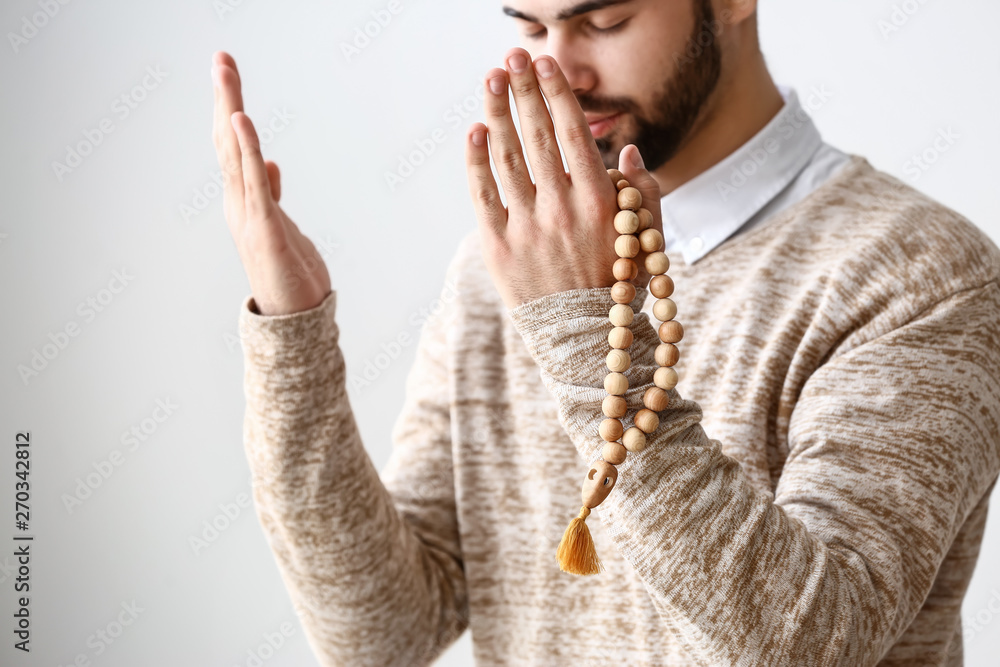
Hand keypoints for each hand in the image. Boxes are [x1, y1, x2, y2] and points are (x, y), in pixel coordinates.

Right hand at [211, 51, 330, 315]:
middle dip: (225, 98)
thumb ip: (270, 193)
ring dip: (231, 112)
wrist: (297, 321)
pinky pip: (255, 184)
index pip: (232, 145)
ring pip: (235, 156)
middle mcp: (240, 204)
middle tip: (221, 58)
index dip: (229, 106)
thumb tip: (268, 162)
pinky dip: (247, 151)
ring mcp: (249, 217)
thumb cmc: (290, 274)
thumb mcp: (282, 225)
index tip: (227, 70)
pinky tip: (242, 122)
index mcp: (245, 201)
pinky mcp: (266, 231)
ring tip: (226, 75)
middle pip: (228, 142)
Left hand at [464, 47, 663, 309]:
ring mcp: (527, 226)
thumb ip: (643, 191)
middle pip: (538, 134)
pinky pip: (483, 195)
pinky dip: (477, 160)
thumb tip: (626, 151)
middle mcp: (562, 207)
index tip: (547, 65)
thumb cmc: (620, 286)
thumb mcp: (645, 238)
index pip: (574, 132)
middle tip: (514, 56)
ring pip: (507, 155)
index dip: (558, 94)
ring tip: (491, 79)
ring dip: (497, 111)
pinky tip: (475, 131)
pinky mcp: (499, 247)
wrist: (587, 343)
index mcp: (600, 200)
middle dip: (524, 89)